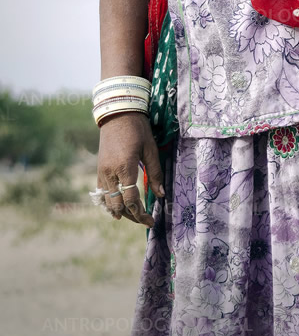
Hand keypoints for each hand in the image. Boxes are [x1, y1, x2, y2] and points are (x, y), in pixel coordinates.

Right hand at [96, 112, 165, 227]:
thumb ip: (155, 174)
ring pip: (107, 201)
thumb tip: (161, 195)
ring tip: (134, 216)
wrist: (117, 114)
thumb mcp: (151, 150)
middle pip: (117, 205)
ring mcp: (101, 172)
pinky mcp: (98, 169)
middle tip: (145, 221)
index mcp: (125, 167)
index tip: (151, 221)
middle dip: (132, 216)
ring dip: (120, 211)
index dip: (141, 213)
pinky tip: (118, 208)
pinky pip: (101, 192)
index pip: (131, 199)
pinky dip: (109, 202)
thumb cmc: (138, 130)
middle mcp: (109, 173)